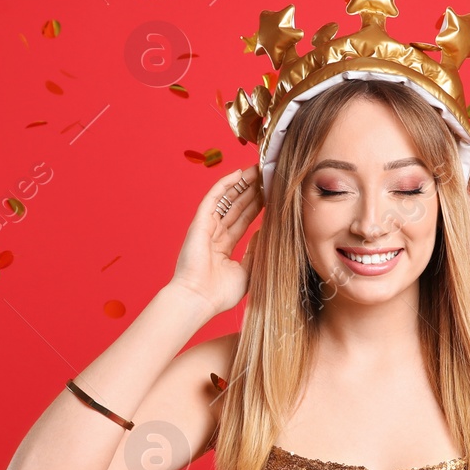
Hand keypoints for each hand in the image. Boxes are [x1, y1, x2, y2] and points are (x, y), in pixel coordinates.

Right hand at [170, 163, 262, 316]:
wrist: (198, 300)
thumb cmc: (219, 294)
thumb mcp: (247, 272)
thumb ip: (255, 252)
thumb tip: (264, 233)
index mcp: (223, 248)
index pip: (243, 220)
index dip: (256, 206)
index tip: (271, 193)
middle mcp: (214, 235)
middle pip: (236, 206)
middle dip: (251, 191)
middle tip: (267, 175)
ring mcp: (206, 228)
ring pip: (226, 199)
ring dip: (241, 183)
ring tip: (257, 169)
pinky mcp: (200, 223)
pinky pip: (213, 198)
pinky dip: (224, 184)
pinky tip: (238, 173)